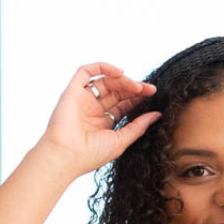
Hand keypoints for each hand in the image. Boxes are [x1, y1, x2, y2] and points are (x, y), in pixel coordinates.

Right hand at [39, 62, 160, 177]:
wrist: (66, 156)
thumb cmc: (91, 155)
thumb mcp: (121, 140)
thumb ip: (138, 126)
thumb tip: (157, 115)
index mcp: (103, 124)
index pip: (123, 105)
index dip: (137, 98)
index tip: (152, 94)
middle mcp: (93, 110)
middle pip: (116, 91)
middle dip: (133, 88)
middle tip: (149, 89)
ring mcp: (83, 99)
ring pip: (105, 81)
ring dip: (122, 80)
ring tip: (136, 86)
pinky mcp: (72, 91)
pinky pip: (86, 72)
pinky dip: (103, 67)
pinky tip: (120, 73)